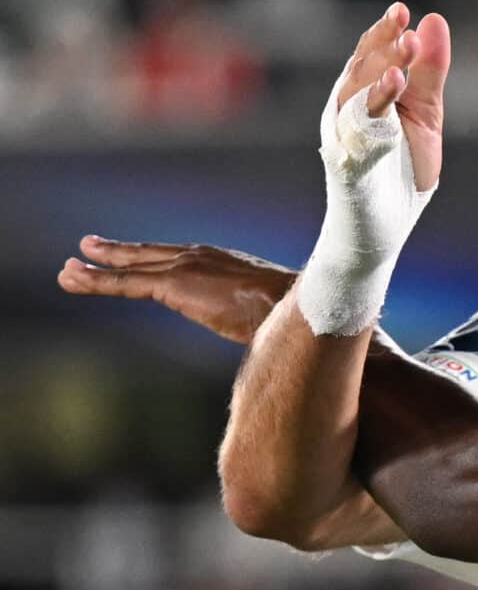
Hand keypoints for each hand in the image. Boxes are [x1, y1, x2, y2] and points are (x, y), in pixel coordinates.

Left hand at [58, 237, 296, 343]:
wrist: (297, 308)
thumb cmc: (294, 317)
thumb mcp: (271, 313)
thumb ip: (256, 318)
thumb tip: (268, 343)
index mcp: (223, 262)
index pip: (178, 259)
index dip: (153, 257)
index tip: (137, 255)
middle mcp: (200, 256)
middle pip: (149, 255)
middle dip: (117, 252)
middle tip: (89, 246)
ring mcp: (185, 267)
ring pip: (130, 269)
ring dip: (96, 270)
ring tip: (69, 270)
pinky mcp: (173, 284)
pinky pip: (125, 284)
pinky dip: (96, 282)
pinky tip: (73, 279)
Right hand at [338, 1, 451, 190]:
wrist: (390, 218)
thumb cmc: (403, 162)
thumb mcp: (425, 111)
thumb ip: (430, 70)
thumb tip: (434, 20)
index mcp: (365, 90)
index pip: (372, 53)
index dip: (384, 31)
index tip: (403, 10)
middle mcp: (349, 106)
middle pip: (363, 68)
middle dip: (385, 48)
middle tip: (408, 31)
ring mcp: (346, 132)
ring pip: (358, 93)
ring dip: (382, 71)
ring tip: (405, 52)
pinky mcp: (350, 159)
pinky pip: (360, 129)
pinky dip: (376, 106)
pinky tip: (395, 85)